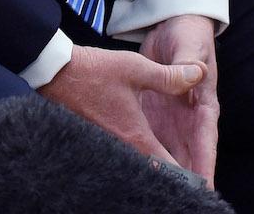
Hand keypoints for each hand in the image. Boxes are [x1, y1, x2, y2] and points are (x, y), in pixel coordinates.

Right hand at [39, 44, 205, 173]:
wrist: (53, 73)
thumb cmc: (94, 71)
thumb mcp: (136, 69)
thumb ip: (169, 77)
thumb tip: (198, 75)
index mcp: (135, 135)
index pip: (167, 167)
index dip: (186, 178)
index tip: (200, 184)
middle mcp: (121, 147)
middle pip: (152, 170)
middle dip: (171, 174)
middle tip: (189, 177)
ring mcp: (106, 145)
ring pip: (136, 163)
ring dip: (152, 164)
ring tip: (170, 165)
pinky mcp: (96, 139)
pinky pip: (120, 155)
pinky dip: (135, 155)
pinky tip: (139, 144)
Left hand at [139, 15, 218, 184]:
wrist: (172, 26)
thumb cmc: (188, 35)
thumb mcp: (188, 45)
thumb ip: (186, 62)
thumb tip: (194, 73)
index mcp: (204, 104)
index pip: (206, 140)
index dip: (205, 165)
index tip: (204, 188)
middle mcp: (189, 118)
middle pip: (188, 156)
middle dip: (185, 180)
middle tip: (177, 200)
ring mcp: (172, 119)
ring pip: (168, 154)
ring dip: (163, 172)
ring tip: (155, 193)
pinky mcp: (154, 116)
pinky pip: (149, 140)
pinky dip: (144, 156)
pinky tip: (134, 170)